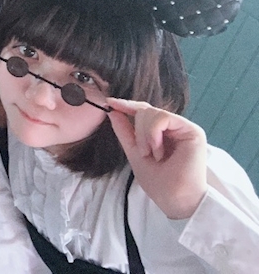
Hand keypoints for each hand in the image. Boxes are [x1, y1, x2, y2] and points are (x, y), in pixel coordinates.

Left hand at [107, 97, 207, 219]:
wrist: (175, 200)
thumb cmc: (159, 183)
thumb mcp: (135, 153)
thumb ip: (125, 132)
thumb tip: (112, 110)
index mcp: (161, 133)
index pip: (143, 111)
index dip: (127, 105)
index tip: (110, 103)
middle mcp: (174, 128)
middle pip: (145, 110)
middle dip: (138, 131)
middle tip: (144, 153)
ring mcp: (184, 128)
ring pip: (152, 112)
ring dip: (145, 135)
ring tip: (152, 155)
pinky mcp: (193, 131)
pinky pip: (163, 117)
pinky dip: (153, 133)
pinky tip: (158, 150)